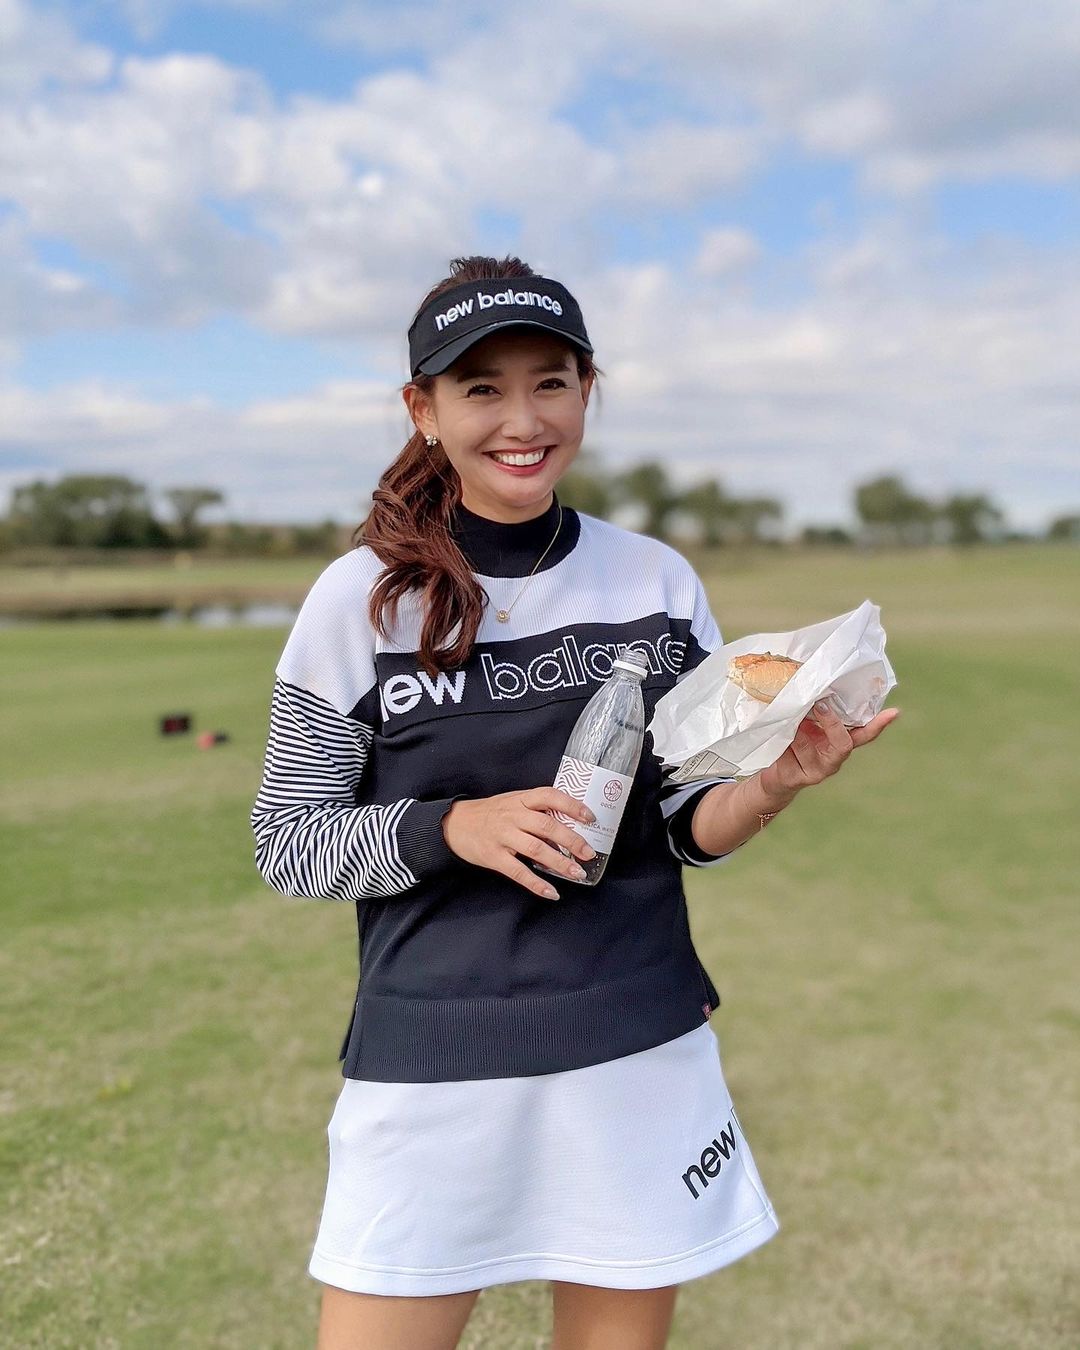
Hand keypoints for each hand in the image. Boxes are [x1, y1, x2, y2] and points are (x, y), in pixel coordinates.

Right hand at [441, 787, 597, 900]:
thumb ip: (536, 811)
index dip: (572, 805)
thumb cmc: (490, 814)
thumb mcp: (512, 803)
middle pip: (547, 825)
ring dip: (560, 863)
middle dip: (572, 840)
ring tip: (577, 874)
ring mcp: (502, 836)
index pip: (550, 796)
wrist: (453, 824)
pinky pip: (518, 871)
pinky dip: (536, 884)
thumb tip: (569, 826)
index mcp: (520, 799)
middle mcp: (512, 815)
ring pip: (536, 849)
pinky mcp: (493, 856)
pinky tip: (551, 892)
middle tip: (589, 853)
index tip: (590, 817)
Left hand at [759, 702, 900, 797]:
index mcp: (839, 740)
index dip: (879, 724)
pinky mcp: (801, 777)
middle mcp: (834, 756)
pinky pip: (798, 758)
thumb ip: (811, 710)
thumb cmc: (791, 743)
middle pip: (845, 743)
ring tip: (792, 720)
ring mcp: (820, 769)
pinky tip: (784, 736)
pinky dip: (791, 743)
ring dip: (802, 732)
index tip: (894, 712)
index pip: (864, 732)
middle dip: (832, 723)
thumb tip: (812, 681)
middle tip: (820, 704)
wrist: (773, 776)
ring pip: (814, 749)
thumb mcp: (802, 723)